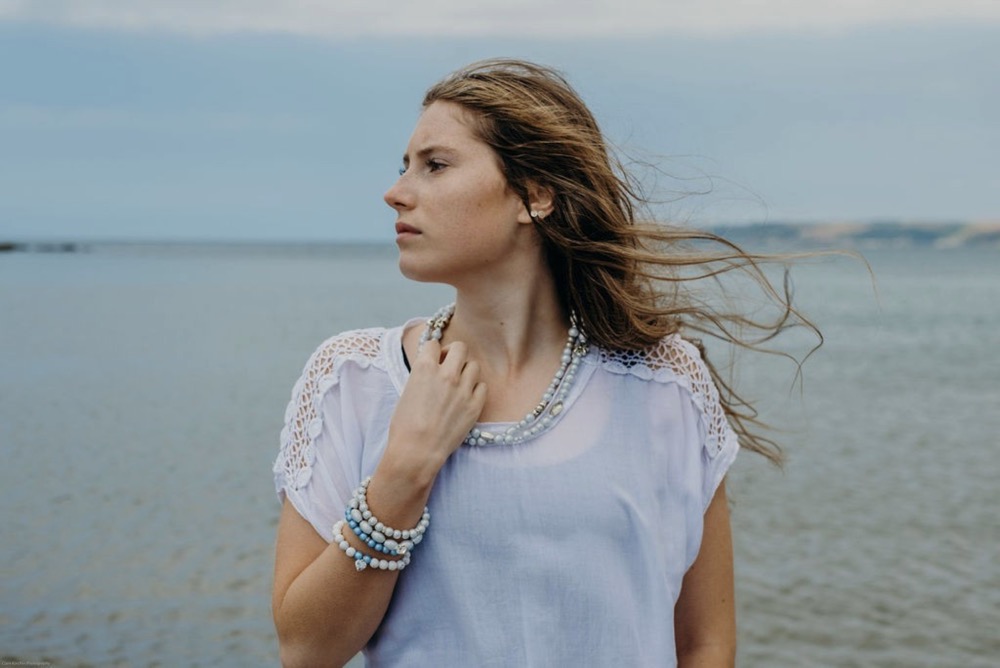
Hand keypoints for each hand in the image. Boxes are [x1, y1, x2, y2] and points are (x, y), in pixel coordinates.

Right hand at [384, 339, 486, 481]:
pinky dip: (475, 390)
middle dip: (454, 354)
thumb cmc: (405, 426)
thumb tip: (431, 370)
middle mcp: (446, 373)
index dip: (433, 351)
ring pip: (474, 366)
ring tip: (458, 385)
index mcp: (424, 367)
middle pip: (460, 347)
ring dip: (466, 372)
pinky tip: (466, 399)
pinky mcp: (475, 405)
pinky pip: (482, 387)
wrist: (416, 451)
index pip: (434, 343)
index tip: (434, 359)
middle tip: (449, 366)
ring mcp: (463, 389)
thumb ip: (422, 376)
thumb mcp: (407, 392)